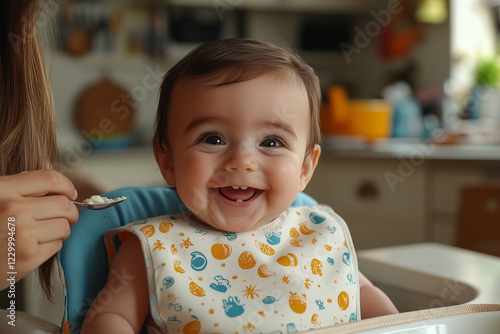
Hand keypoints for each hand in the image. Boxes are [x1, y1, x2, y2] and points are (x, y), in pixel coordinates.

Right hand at [0, 170, 78, 289]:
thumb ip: (19, 191)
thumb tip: (55, 188)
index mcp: (3, 190)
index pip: (50, 179)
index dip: (66, 185)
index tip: (69, 192)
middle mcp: (13, 211)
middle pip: (63, 205)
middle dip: (70, 210)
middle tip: (67, 215)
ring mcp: (22, 235)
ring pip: (64, 226)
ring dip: (61, 229)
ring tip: (47, 231)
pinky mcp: (27, 258)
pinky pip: (57, 245)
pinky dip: (52, 245)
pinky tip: (36, 245)